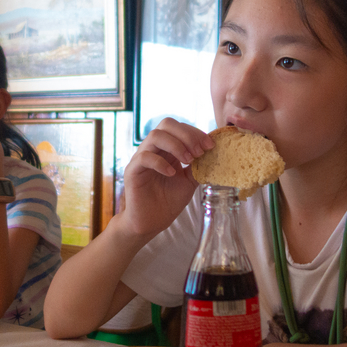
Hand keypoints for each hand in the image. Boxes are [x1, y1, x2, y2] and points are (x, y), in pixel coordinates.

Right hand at [119, 118, 213, 238]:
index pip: (179, 127)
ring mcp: (141, 158)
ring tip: (188, 160)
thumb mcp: (189, 181)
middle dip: (187, 134)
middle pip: (166, 124)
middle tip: (199, 152)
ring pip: (155, 136)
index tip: (210, 145)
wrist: (152, 222)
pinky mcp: (132, 171)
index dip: (195, 133)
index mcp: (166, 148)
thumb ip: (198, 166)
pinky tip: (172, 173)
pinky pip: (144, 157)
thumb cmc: (168, 201)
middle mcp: (153, 149)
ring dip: (176, 145)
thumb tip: (214, 153)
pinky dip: (161, 162)